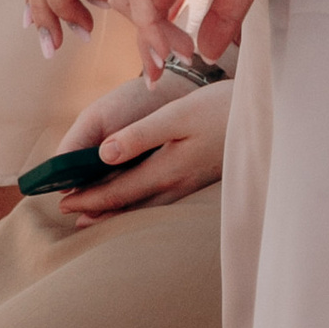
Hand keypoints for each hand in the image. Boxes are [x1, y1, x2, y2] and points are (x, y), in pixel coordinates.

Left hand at [58, 79, 230, 217]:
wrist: (265, 114)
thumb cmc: (219, 109)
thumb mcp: (176, 116)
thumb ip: (139, 136)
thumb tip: (102, 155)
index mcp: (167, 170)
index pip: (118, 192)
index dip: (89, 198)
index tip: (64, 203)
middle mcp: (177, 183)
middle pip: (130, 206)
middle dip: (100, 211)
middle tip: (73, 218)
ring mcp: (190, 183)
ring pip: (147, 206)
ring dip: (120, 211)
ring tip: (99, 216)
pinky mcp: (200, 177)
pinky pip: (162, 199)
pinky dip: (141, 202)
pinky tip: (140, 198)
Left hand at [114, 0, 290, 64]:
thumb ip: (221, 18)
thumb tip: (207, 54)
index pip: (148, 4)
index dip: (154, 39)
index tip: (163, 70)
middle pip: (129, 5)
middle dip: (144, 43)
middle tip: (162, 71)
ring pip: (128, 2)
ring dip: (150, 37)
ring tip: (178, 56)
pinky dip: (150, 24)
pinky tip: (170, 45)